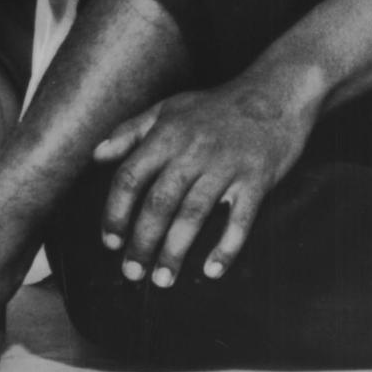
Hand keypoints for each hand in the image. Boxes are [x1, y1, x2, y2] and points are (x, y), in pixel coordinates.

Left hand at [90, 63, 322, 288]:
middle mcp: (193, 150)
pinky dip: (226, 247)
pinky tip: (212, 270)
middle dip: (142, 242)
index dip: (115, 212)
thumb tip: (96, 156)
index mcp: (168, 134)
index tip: (110, 242)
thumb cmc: (215, 106)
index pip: (130, 177)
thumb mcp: (168, 108)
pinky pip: (240, 219)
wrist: (275, 91)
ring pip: (194, 214)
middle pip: (159, 203)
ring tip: (162, 280)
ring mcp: (226, 165)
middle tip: (132, 274)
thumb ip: (130, 131)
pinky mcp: (257, 179)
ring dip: (175, 251)